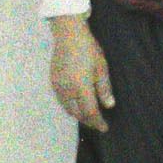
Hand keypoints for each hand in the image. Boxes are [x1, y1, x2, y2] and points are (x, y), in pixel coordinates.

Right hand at [48, 14, 114, 132]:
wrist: (68, 35)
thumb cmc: (88, 49)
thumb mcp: (101, 68)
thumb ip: (104, 89)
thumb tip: (109, 106)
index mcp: (81, 87)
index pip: (90, 112)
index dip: (97, 122)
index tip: (105, 128)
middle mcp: (67, 90)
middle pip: (77, 113)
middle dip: (88, 121)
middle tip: (98, 123)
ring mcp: (58, 87)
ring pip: (67, 108)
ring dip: (78, 115)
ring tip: (88, 116)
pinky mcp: (53, 82)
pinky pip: (61, 101)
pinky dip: (70, 107)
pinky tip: (77, 104)